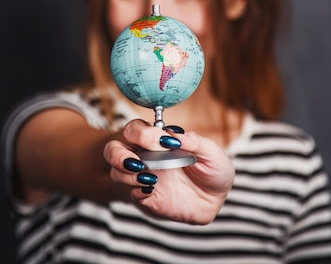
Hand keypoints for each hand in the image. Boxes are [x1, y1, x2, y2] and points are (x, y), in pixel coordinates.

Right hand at [103, 119, 234, 224]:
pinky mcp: (146, 199)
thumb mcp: (212, 154)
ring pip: (116, 173)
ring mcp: (143, 178)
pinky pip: (130, 194)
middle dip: (119, 154)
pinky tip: (152, 190)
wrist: (217, 199)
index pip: (135, 130)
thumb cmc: (213, 170)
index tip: (164, 143)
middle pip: (113, 149)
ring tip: (149, 178)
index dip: (144, 134)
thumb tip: (172, 132)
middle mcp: (145, 157)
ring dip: (127, 174)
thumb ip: (194, 141)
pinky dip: (137, 191)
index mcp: (157, 140)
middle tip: (140, 162)